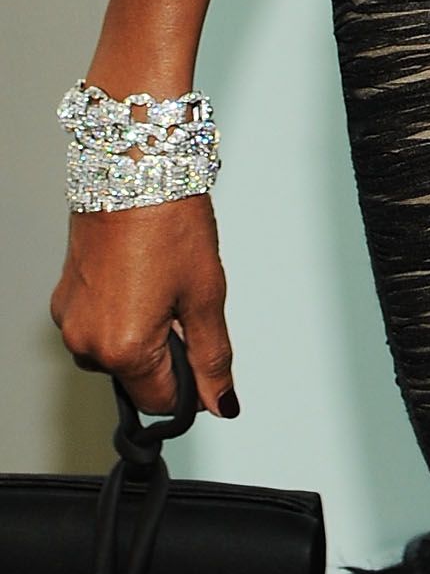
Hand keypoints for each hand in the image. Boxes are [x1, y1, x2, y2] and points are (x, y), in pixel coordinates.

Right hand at [51, 200, 237, 417]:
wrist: (135, 170)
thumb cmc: (170, 225)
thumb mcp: (205, 295)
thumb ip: (212, 357)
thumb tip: (222, 402)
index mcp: (121, 349)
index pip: (161, 401)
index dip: (190, 382)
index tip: (200, 345)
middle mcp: (85, 342)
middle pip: (136, 378)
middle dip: (165, 353)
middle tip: (182, 302)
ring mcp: (69, 320)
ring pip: (115, 352)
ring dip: (141, 334)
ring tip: (160, 284)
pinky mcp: (63, 299)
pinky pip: (97, 326)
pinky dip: (120, 314)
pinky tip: (139, 278)